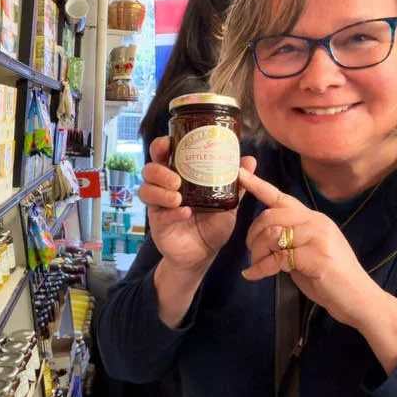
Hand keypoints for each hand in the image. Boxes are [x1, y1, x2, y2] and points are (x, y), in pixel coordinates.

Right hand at [138, 136, 255, 274]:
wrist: (206, 253)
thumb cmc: (213, 223)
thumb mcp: (226, 202)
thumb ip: (236, 183)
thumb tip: (250, 160)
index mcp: (179, 176)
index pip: (163, 155)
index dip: (161, 146)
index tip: (168, 143)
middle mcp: (165, 188)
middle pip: (149, 170)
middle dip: (158, 170)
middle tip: (176, 179)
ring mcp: (159, 206)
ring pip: (146, 190)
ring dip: (161, 191)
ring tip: (178, 197)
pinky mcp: (158, 224)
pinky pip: (158, 214)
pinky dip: (171, 213)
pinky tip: (184, 213)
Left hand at [235, 169, 381, 329]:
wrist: (358, 297)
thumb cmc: (330, 277)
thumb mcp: (307, 251)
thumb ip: (289, 240)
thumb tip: (265, 239)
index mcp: (313, 218)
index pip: (281, 197)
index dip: (258, 185)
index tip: (240, 174)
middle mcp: (316, 222)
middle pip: (270, 216)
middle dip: (253, 235)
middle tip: (251, 252)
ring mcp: (318, 238)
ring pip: (271, 235)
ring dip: (257, 253)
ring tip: (256, 265)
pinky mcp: (316, 257)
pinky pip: (277, 258)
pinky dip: (260, 268)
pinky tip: (253, 275)